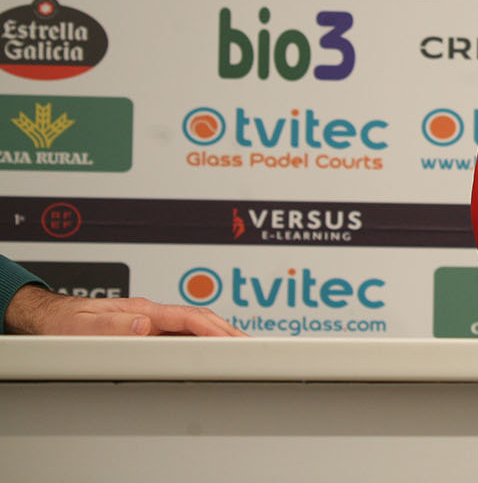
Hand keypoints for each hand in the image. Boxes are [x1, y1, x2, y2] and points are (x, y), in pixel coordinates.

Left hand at [4, 286, 247, 336]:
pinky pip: (183, 331)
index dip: (212, 329)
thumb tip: (146, 325)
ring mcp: (151, 318)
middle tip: (249, 345)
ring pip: (195, 323)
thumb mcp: (83, 327)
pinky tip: (212, 345)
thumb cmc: (64, 322)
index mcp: (140, 310)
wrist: (50, 317)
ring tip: (240, 346)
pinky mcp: (148, 327)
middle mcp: (149, 312)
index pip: (186, 317)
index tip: (230, 340)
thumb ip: (114, 326)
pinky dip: (204, 336)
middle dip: (227, 330)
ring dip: (220, 332)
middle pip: (199, 318)